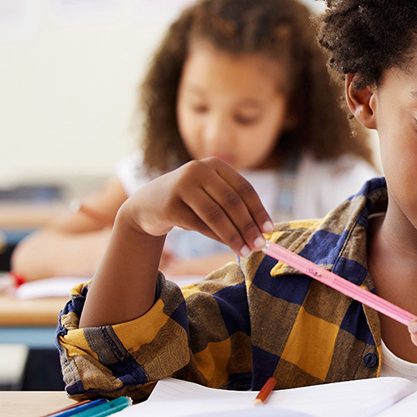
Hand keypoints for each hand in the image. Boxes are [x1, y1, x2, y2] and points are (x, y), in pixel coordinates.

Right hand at [119, 158, 272, 257]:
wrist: (147, 205)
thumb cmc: (190, 202)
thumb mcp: (212, 195)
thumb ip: (234, 207)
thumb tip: (262, 232)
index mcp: (215, 165)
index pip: (244, 188)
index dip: (258, 210)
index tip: (270, 229)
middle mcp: (198, 170)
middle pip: (231, 202)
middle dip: (248, 226)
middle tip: (260, 245)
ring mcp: (182, 185)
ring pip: (215, 215)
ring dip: (233, 235)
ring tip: (245, 250)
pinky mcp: (170, 205)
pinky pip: (199, 224)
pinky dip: (216, 236)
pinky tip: (228, 245)